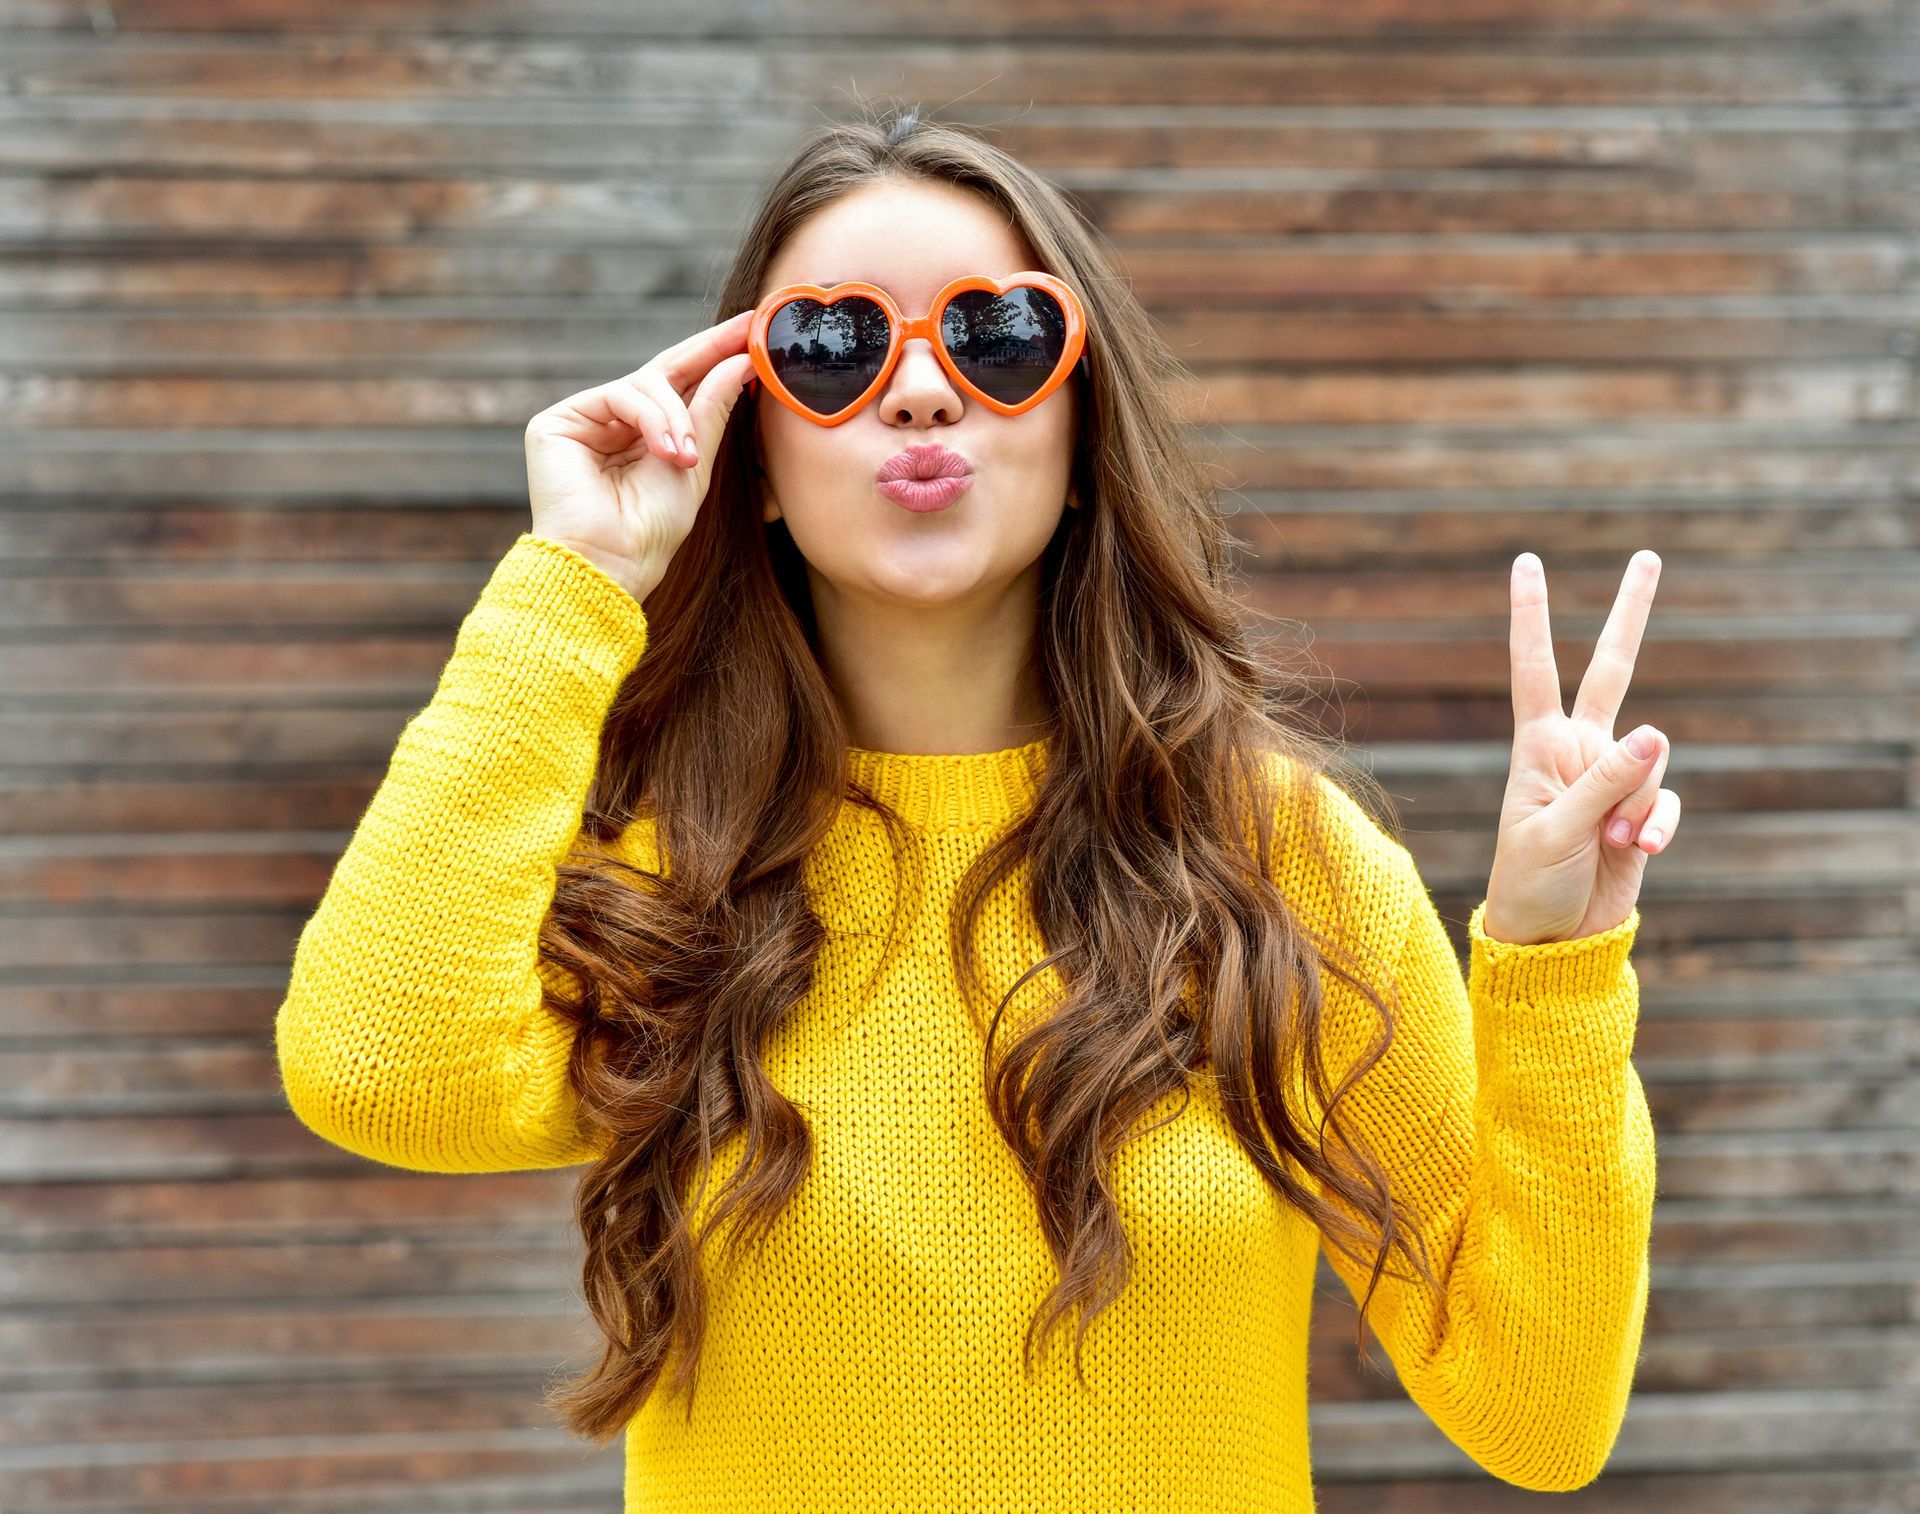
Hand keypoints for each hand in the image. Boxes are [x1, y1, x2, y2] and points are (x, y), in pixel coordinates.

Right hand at [522, 309, 756, 601]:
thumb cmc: (652, 531)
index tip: (754, 332)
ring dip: (676, 416)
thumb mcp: (695, 466)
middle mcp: (613, 423)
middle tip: (746, 331)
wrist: (611, 566)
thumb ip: (712, 412)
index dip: (715, 357)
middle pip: (664, 371)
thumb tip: (741, 361)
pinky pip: (619, 394)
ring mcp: (585, 419)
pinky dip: (651, 418)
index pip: (682, 386)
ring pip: (645, 384)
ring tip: (685, 458)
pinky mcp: (557, 422)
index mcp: (645, 436)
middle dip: (707, 350)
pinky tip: (666, 451)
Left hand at [1481, 550, 1680, 945]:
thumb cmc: (1530, 883)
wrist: (1551, 939)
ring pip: (1652, 762)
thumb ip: (1605, 783)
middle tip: (1649, 556)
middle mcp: (1577, 751)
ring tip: (1609, 843)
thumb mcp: (1557, 832)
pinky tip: (1637, 850)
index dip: (1532, 615)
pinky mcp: (1640, 812)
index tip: (1527, 562)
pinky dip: (1657, 826)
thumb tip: (1656, 731)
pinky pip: (1665, 803)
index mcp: (1538, 745)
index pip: (1534, 667)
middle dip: (1631, 615)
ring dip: (1637, 806)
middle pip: (1611, 671)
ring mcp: (1612, 780)